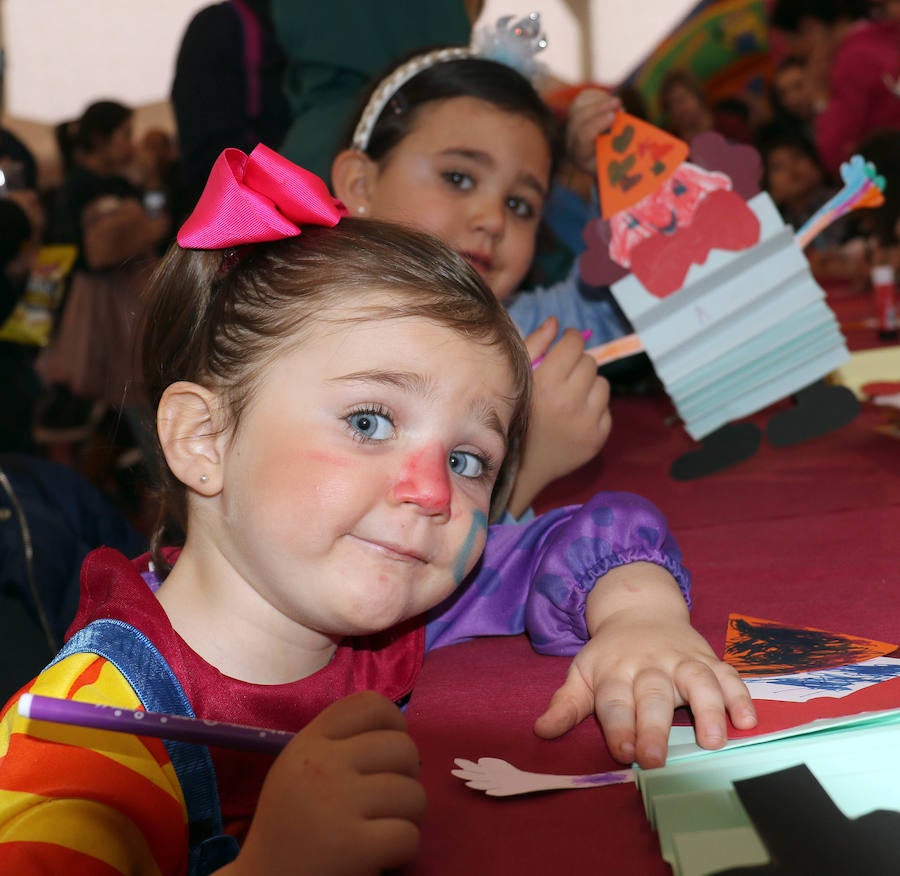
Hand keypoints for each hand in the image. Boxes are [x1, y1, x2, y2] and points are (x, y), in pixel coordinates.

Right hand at [221, 691, 425, 875]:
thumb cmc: (290, 824)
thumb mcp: (300, 766)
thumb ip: (340, 742)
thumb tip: (398, 733)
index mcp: (310, 741)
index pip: (370, 704)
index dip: (395, 723)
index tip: (390, 751)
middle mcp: (323, 764)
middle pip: (403, 748)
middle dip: (408, 775)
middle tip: (390, 799)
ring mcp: (338, 803)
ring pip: (414, 794)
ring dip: (410, 817)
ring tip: (386, 828)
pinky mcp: (353, 847)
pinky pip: (409, 835)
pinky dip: (404, 851)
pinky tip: (383, 855)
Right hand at [506, 317, 611, 516]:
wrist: (521, 468)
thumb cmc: (513, 417)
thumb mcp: (515, 379)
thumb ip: (534, 346)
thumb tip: (557, 322)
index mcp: (546, 383)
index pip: (575, 344)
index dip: (571, 339)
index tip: (567, 342)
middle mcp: (570, 401)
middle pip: (590, 362)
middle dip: (578, 363)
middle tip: (564, 374)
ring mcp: (587, 422)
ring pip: (602, 383)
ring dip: (589, 385)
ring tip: (570, 397)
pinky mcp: (598, 438)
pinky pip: (606, 408)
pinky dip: (594, 409)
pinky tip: (575, 416)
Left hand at [533, 563, 756, 768]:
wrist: (640, 609)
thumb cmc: (610, 654)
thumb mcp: (582, 673)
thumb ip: (566, 704)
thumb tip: (541, 731)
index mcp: (615, 672)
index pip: (614, 701)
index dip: (617, 726)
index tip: (622, 751)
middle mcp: (649, 666)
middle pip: (653, 695)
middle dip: (654, 726)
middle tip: (656, 758)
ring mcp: (681, 660)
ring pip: (698, 681)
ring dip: (707, 709)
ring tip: (713, 741)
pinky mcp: (707, 659)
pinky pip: (728, 674)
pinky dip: (740, 695)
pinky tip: (748, 720)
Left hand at [566, 89, 621, 177]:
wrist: (603, 162)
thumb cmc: (615, 164)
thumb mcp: (618, 161)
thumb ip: (619, 148)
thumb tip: (629, 130)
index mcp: (581, 157)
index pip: (582, 138)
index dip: (596, 124)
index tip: (613, 116)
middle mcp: (571, 143)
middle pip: (578, 120)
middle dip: (599, 108)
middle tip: (619, 103)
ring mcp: (570, 128)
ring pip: (577, 107)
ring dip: (598, 100)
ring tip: (617, 102)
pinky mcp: (574, 116)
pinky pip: (581, 100)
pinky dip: (596, 96)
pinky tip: (608, 99)